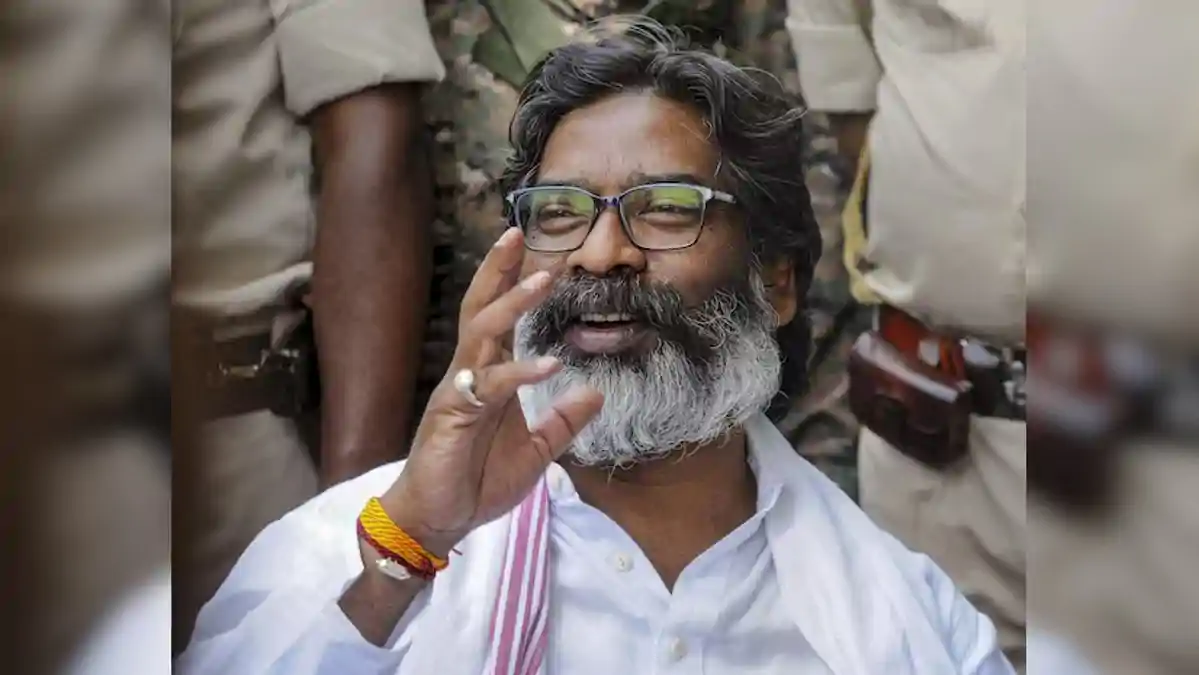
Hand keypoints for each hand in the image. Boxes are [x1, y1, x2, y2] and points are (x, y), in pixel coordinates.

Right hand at [375, 229, 603, 556]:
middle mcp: (470, 374)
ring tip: (542, 278)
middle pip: (481, 308)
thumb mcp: (536, 451)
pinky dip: (520, 372)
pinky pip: (489, 386)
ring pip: (481, 333)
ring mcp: (458, 392)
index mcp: (488, 378)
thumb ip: (563, 421)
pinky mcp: (453, 416)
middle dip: (498, 270)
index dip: (511, 283)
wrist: (438, 520)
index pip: (498, 319)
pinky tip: (548, 363)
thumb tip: (595, 392)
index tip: (530, 249)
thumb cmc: (476, 482)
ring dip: (512, 303)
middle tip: (516, 231)